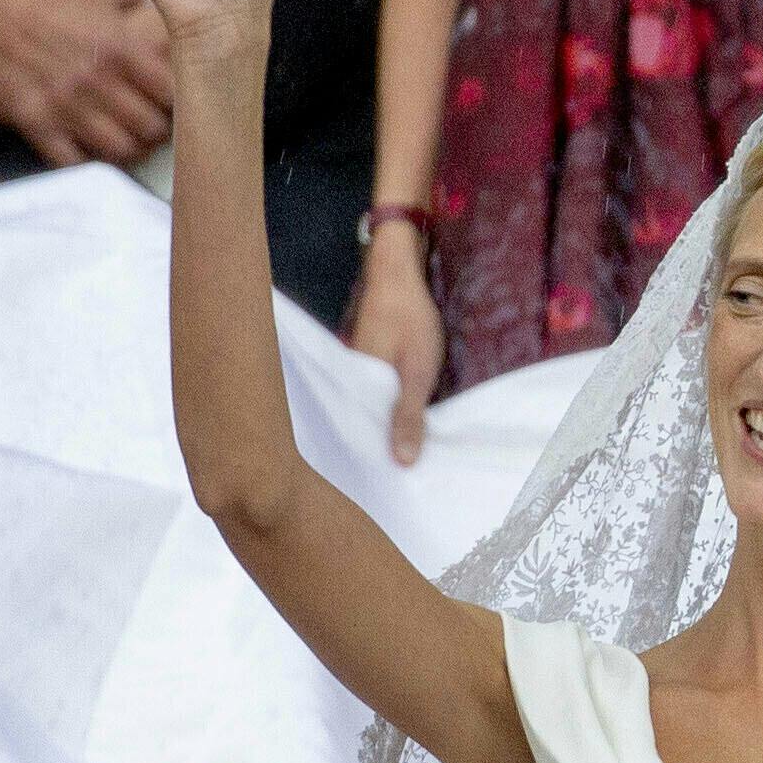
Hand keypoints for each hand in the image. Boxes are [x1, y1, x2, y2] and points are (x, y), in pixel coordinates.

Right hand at [0, 0, 174, 168]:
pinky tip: (90, 147)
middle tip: (153, 124)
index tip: (175, 102)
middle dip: (158, 129)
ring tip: (127, 138)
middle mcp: (96, 79)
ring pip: (120, 150)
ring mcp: (65, 105)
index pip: (173, 94)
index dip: (180, 102)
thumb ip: (138, 2)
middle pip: (151, 128)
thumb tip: (171, 4)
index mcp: (119, 46)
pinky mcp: (35, 122)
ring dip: (129, 148)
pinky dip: (87, 160)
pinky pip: (73, 161)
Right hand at [347, 232, 448, 464]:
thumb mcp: (416, 370)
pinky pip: (371, 397)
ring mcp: (352, 372)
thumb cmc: (408, 318)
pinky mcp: (364, 365)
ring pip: (365, 412)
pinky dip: (384, 413)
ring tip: (400, 467)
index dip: (370, 462)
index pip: (355, 438)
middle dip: (375, 452)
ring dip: (381, 433)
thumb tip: (401, 462)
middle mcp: (345, 382)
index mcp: (352, 387)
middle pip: (358, 428)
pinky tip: (399, 430)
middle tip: (397, 485)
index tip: (386, 489)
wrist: (397, 272)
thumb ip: (407, 414)